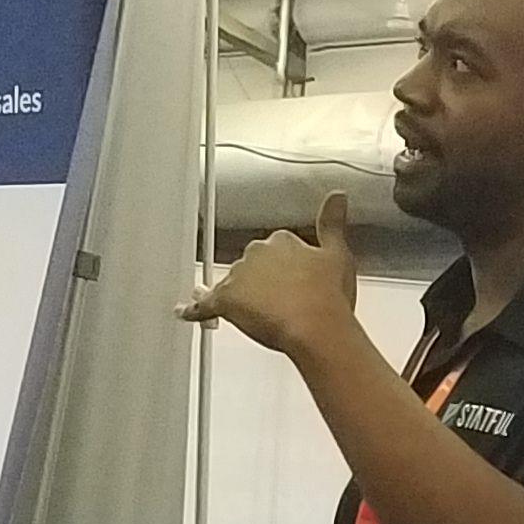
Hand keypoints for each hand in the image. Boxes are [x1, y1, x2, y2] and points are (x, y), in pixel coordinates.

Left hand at [178, 190, 358, 356]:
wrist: (316, 326)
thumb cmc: (328, 296)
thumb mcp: (338, 255)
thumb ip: (333, 224)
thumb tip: (337, 196)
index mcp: (281, 240)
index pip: (275, 250)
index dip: (285, 269)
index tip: (296, 281)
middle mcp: (256, 252)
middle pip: (251, 266)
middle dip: (262, 282)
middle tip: (283, 303)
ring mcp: (239, 277)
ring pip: (232, 283)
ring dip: (241, 296)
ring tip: (260, 316)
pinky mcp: (225, 301)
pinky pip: (203, 305)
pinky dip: (193, 309)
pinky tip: (184, 313)